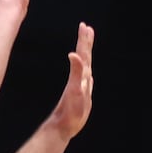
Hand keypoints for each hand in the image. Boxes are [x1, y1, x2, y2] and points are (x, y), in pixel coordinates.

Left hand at [48, 22, 94, 139]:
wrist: (64, 126)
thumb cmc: (70, 111)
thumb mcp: (75, 90)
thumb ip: (76, 72)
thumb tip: (73, 54)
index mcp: (80, 76)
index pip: (83, 54)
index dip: (84, 41)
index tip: (84, 26)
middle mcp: (81, 79)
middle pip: (84, 56)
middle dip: (85, 42)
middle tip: (86, 28)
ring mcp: (81, 86)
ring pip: (85, 65)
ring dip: (86, 52)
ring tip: (87, 42)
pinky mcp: (82, 93)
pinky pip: (86, 77)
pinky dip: (87, 70)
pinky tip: (87, 68)